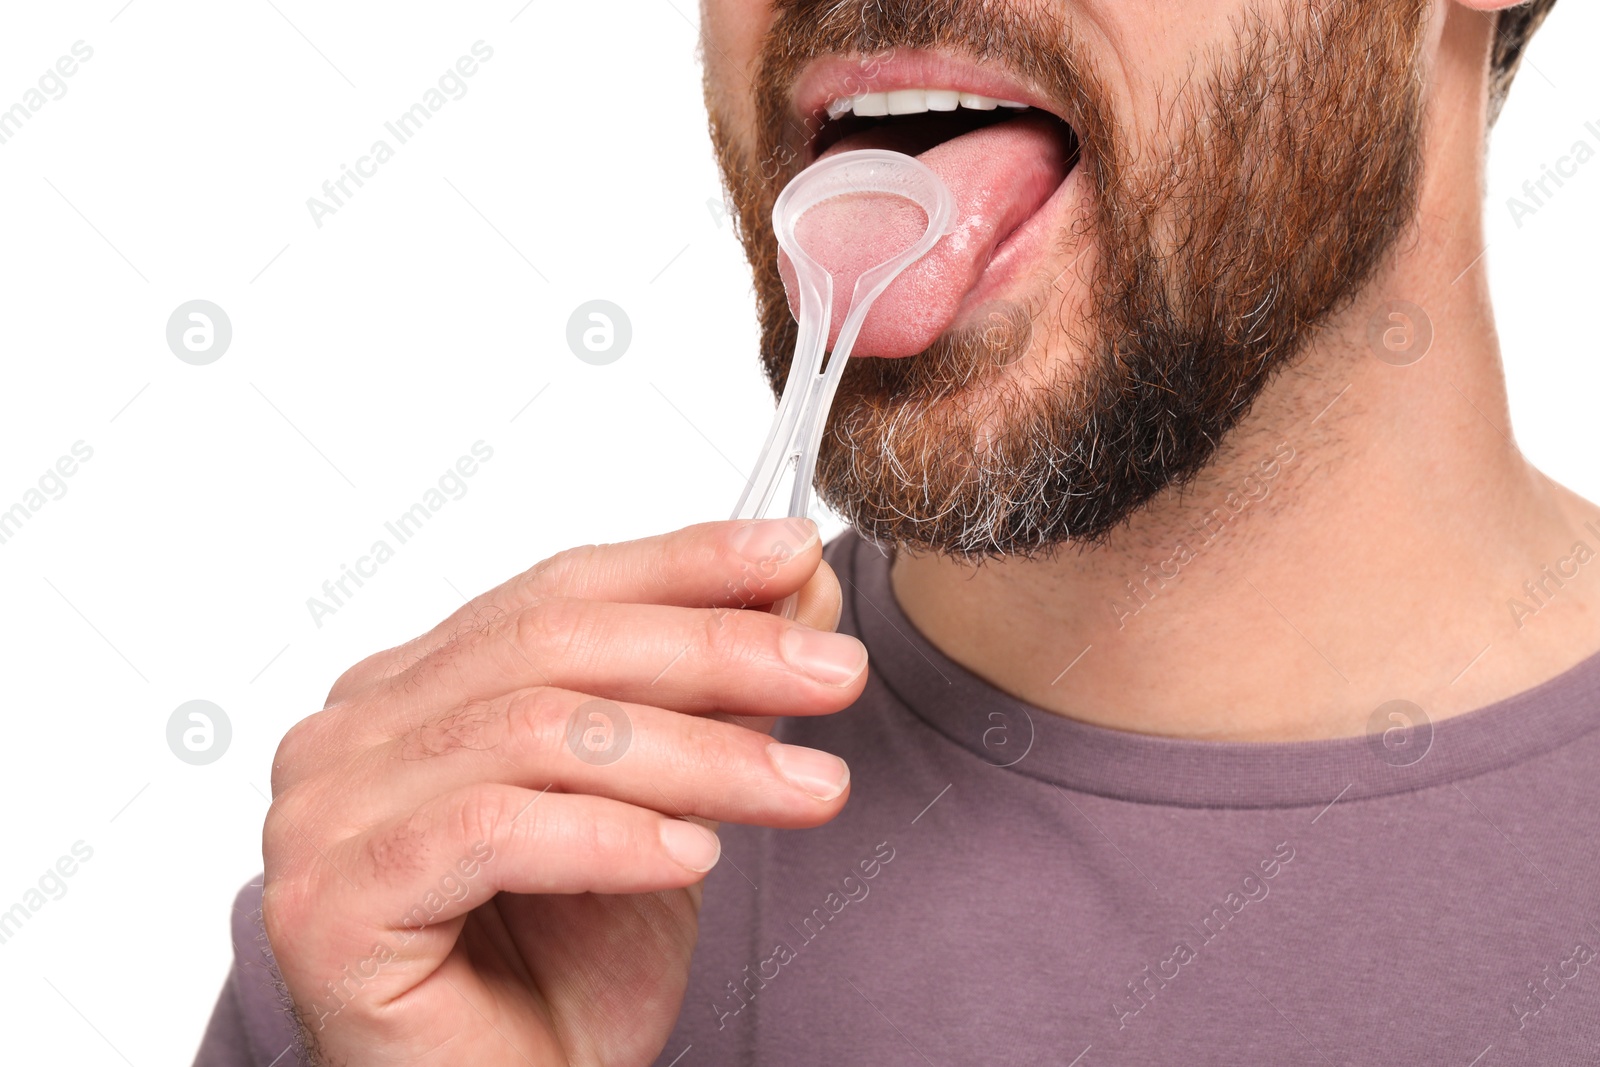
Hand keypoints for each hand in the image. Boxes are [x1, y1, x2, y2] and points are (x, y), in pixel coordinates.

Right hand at [261, 518, 863, 1065]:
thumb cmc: (568, 969)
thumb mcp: (668, 802)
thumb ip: (710, 691)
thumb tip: (799, 578)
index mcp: (412, 687)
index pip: (555, 593)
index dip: (682, 566)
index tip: (795, 554)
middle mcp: (352, 731)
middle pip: (550, 647)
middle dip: (714, 651)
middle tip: (832, 672)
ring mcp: (324, 812)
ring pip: (534, 732)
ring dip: (696, 755)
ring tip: (807, 790)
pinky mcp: (330, 901)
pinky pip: (490, 831)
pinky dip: (608, 837)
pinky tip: (693, 856)